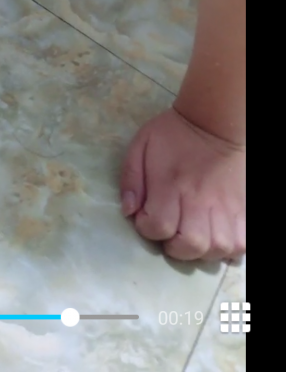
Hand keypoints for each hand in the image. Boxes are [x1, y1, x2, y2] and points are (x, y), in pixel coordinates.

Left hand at [120, 107, 245, 261]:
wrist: (214, 121)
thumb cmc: (173, 134)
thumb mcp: (141, 146)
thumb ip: (131, 179)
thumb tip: (128, 212)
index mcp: (171, 184)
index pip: (158, 227)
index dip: (147, 228)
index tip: (147, 216)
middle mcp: (199, 199)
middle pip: (191, 245)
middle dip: (175, 247)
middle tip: (171, 231)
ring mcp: (225, 206)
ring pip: (218, 248)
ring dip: (203, 250)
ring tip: (194, 234)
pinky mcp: (242, 208)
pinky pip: (241, 243)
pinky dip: (229, 248)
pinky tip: (217, 236)